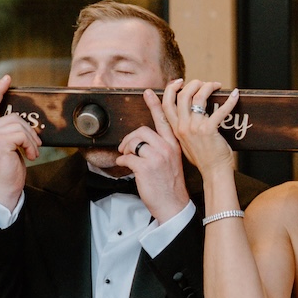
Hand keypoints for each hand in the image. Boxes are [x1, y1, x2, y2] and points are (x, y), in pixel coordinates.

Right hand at [0, 76, 41, 212]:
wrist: (5, 188)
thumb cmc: (9, 168)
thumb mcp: (9, 146)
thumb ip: (11, 131)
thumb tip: (24, 122)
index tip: (7, 78)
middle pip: (15, 117)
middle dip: (29, 131)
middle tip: (33, 147)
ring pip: (20, 125)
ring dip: (31, 140)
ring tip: (30, 153)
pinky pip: (22, 135)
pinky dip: (31, 145)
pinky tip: (30, 156)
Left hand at [115, 91, 189, 223]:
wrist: (173, 205)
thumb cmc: (170, 185)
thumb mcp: (172, 161)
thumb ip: (162, 148)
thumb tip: (142, 142)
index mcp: (174, 144)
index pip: (164, 119)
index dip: (155, 104)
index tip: (148, 92)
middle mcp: (167, 148)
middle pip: (143, 130)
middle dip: (130, 138)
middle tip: (126, 148)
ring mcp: (157, 157)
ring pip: (134, 142)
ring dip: (126, 149)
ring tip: (127, 157)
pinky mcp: (145, 167)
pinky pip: (127, 157)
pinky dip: (123, 161)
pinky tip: (127, 166)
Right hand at [161, 80, 238, 175]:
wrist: (213, 172)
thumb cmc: (204, 157)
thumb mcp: (186, 142)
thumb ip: (184, 127)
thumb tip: (190, 111)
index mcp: (175, 129)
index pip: (166, 103)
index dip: (171, 88)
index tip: (179, 81)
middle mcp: (182, 127)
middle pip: (182, 95)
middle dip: (193, 84)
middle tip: (203, 83)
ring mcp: (195, 128)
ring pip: (198, 97)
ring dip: (208, 87)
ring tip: (216, 86)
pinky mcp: (209, 130)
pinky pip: (220, 110)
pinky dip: (229, 100)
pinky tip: (235, 95)